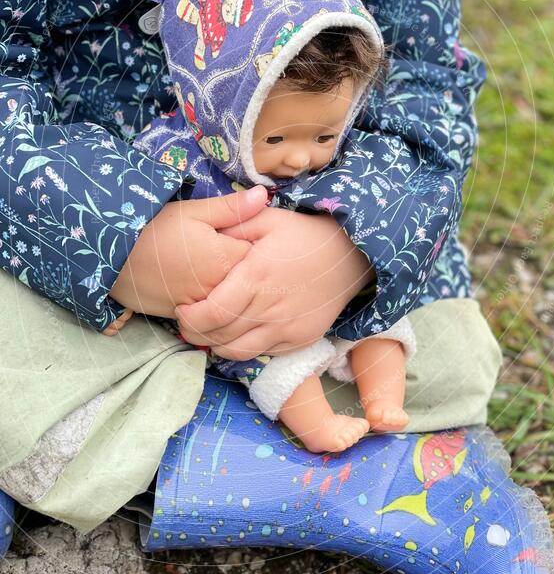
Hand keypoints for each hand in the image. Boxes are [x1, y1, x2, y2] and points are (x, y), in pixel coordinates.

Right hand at [108, 186, 267, 318]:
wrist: (113, 259)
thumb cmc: (154, 229)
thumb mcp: (193, 211)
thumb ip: (231, 207)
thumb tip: (263, 195)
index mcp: (225, 258)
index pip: (262, 255)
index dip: (262, 244)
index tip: (257, 236)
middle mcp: (219, 286)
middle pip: (252, 281)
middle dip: (253, 268)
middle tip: (244, 253)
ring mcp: (205, 305)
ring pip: (235, 299)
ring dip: (236, 286)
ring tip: (224, 269)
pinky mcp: (190, 316)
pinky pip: (215, 312)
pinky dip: (218, 301)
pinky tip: (209, 286)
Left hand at [175, 207, 373, 357]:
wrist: (350, 256)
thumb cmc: (304, 236)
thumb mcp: (268, 220)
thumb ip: (234, 224)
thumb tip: (205, 229)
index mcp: (256, 278)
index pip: (212, 313)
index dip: (189, 318)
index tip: (182, 309)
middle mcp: (270, 309)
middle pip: (220, 336)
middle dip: (196, 333)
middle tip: (188, 323)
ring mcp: (287, 328)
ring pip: (238, 352)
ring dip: (217, 345)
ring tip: (209, 331)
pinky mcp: (299, 340)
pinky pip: (262, 353)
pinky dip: (243, 348)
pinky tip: (238, 333)